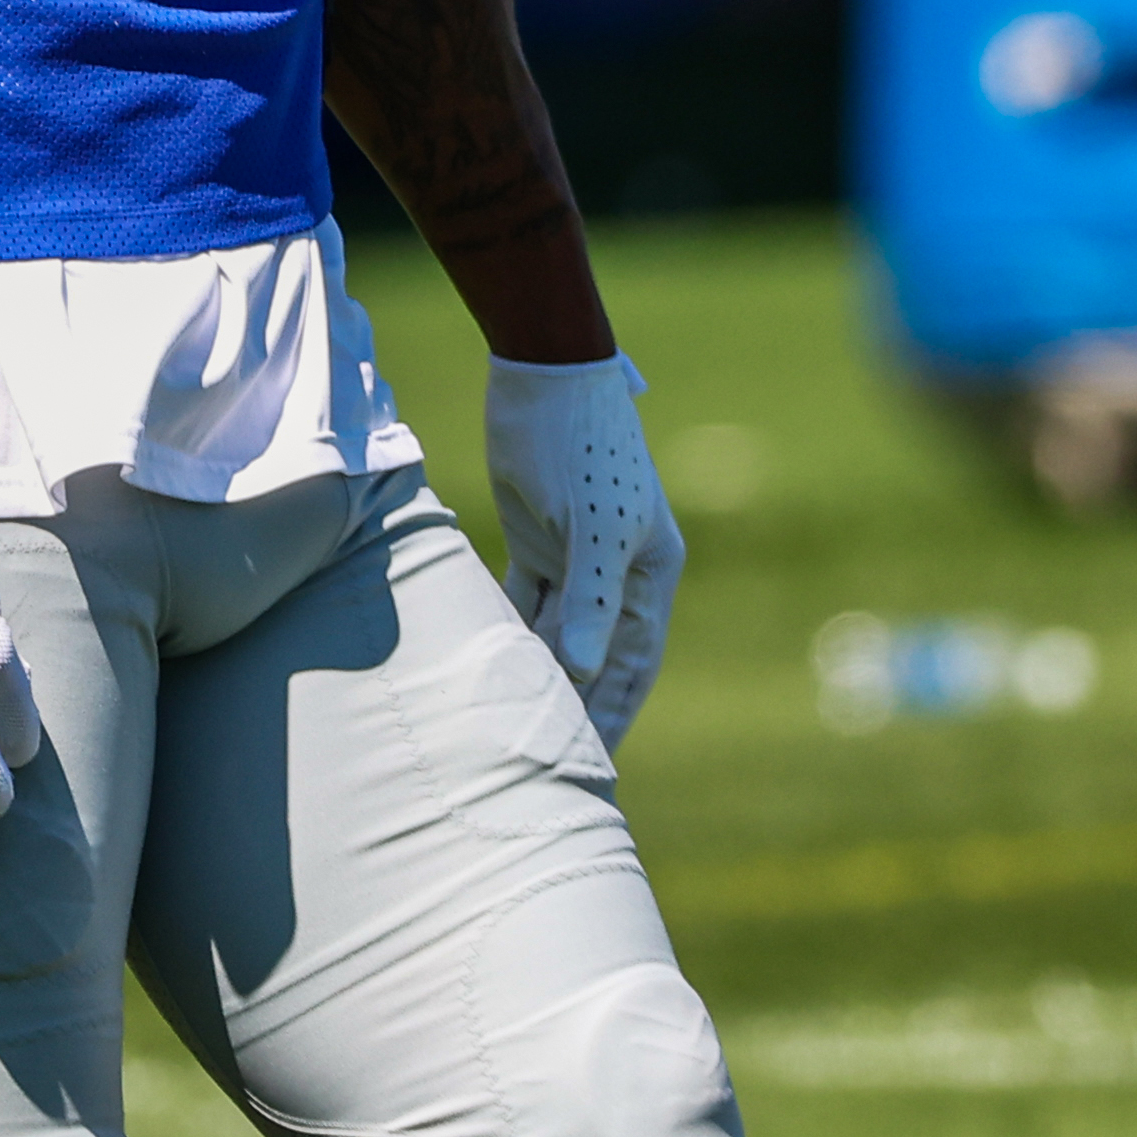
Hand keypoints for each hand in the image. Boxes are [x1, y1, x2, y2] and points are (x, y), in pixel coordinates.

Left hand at [483, 353, 684, 750]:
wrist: (541, 372)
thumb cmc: (581, 443)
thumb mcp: (590, 523)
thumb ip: (591, 598)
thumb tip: (588, 670)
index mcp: (649, 572)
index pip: (634, 662)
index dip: (615, 713)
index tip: (594, 764)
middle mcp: (618, 572)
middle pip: (597, 655)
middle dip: (577, 704)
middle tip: (544, 760)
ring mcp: (575, 557)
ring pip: (558, 632)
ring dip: (540, 672)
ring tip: (511, 726)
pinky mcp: (537, 540)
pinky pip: (525, 603)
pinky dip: (511, 632)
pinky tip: (487, 668)